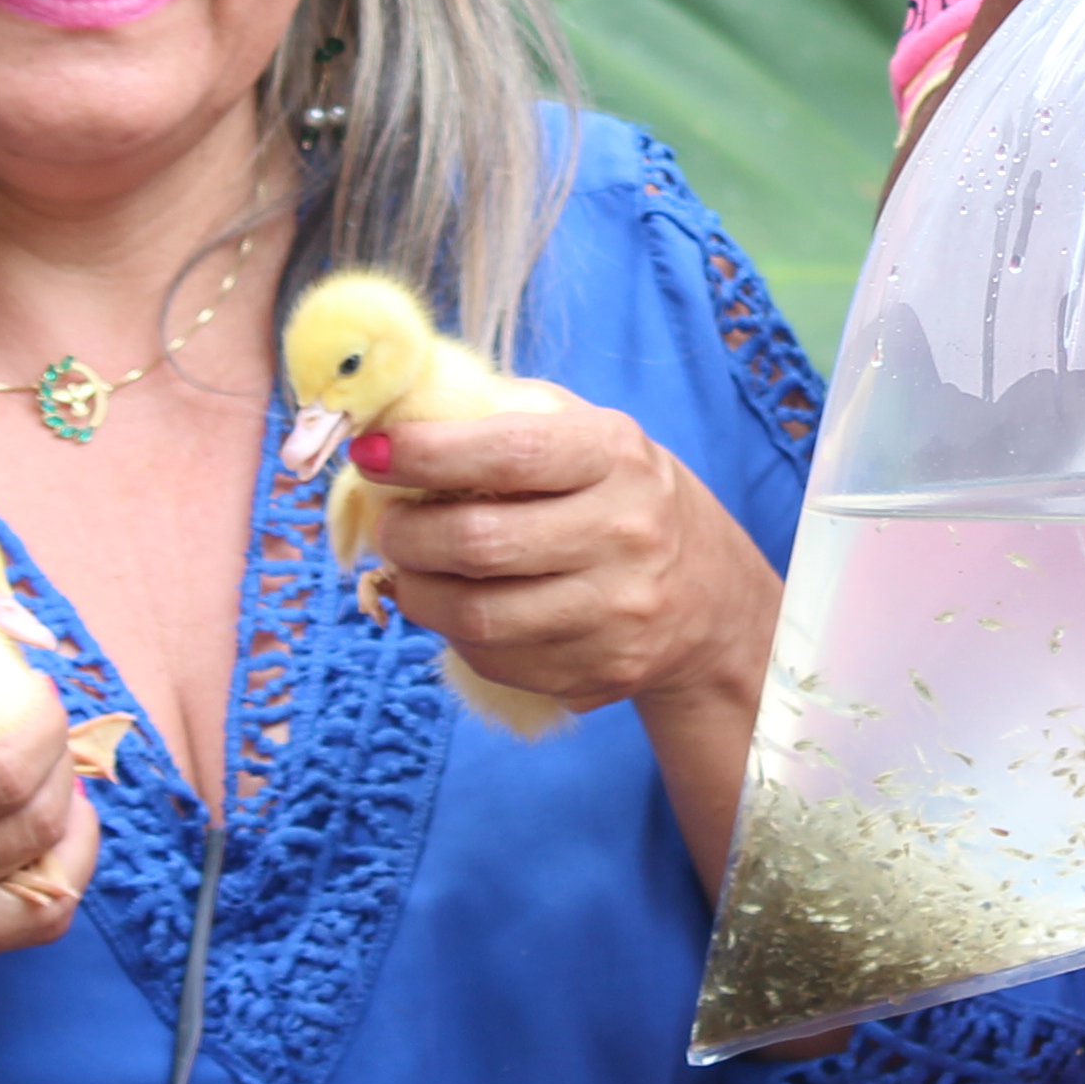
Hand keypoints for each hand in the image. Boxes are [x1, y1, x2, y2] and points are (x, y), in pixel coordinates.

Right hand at [0, 652, 97, 1010]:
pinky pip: (6, 940)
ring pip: (46, 903)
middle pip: (35, 830)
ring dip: (72, 842)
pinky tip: (15, 854)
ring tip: (60, 802)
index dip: (48, 728)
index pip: (6, 772)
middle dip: (65, 773)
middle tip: (52, 743)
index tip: (42, 699)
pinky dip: (31, 892)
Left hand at [360, 401, 781, 723]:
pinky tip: (459, 609)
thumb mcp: (588, 436)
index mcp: (617, 455)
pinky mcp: (600, 670)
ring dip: (418, 593)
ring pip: (478, 616)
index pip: (510, 451)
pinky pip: (496, 660)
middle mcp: (626, 532)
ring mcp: (616, 611)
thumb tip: (397, 413)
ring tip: (409, 571)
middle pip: (481, 542)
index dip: (427, 452)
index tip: (371, 452)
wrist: (712, 598)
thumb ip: (506, 418)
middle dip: (408, 534)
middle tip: (389, 526)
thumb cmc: (622, 496)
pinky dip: (456, 636)